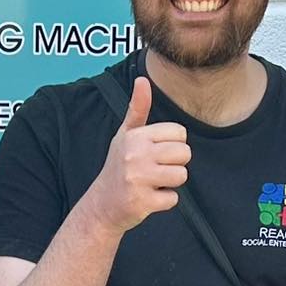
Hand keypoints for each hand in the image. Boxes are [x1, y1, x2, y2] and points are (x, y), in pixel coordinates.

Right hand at [81, 75, 190, 234]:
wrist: (101, 205)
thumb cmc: (118, 167)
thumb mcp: (125, 135)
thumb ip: (137, 109)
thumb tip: (142, 80)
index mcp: (136, 136)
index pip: (179, 133)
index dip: (172, 146)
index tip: (155, 154)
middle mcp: (136, 155)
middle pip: (184, 153)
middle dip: (175, 164)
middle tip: (156, 171)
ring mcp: (138, 179)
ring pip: (182, 175)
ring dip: (171, 183)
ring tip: (153, 183)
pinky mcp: (142, 202)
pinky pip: (172, 199)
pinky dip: (164, 202)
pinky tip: (148, 198)